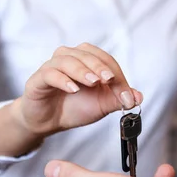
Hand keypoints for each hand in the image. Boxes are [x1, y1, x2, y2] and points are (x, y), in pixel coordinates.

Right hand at [16, 43, 142, 135]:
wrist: (50, 121)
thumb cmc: (75, 107)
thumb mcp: (102, 105)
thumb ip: (118, 99)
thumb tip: (138, 97)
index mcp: (88, 61)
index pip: (106, 60)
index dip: (117, 75)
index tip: (126, 96)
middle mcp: (70, 58)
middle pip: (87, 54)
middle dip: (101, 68)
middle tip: (110, 80)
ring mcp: (52, 67)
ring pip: (67, 60)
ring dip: (82, 70)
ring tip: (93, 82)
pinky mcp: (38, 79)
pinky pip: (50, 74)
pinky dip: (62, 80)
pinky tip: (73, 89)